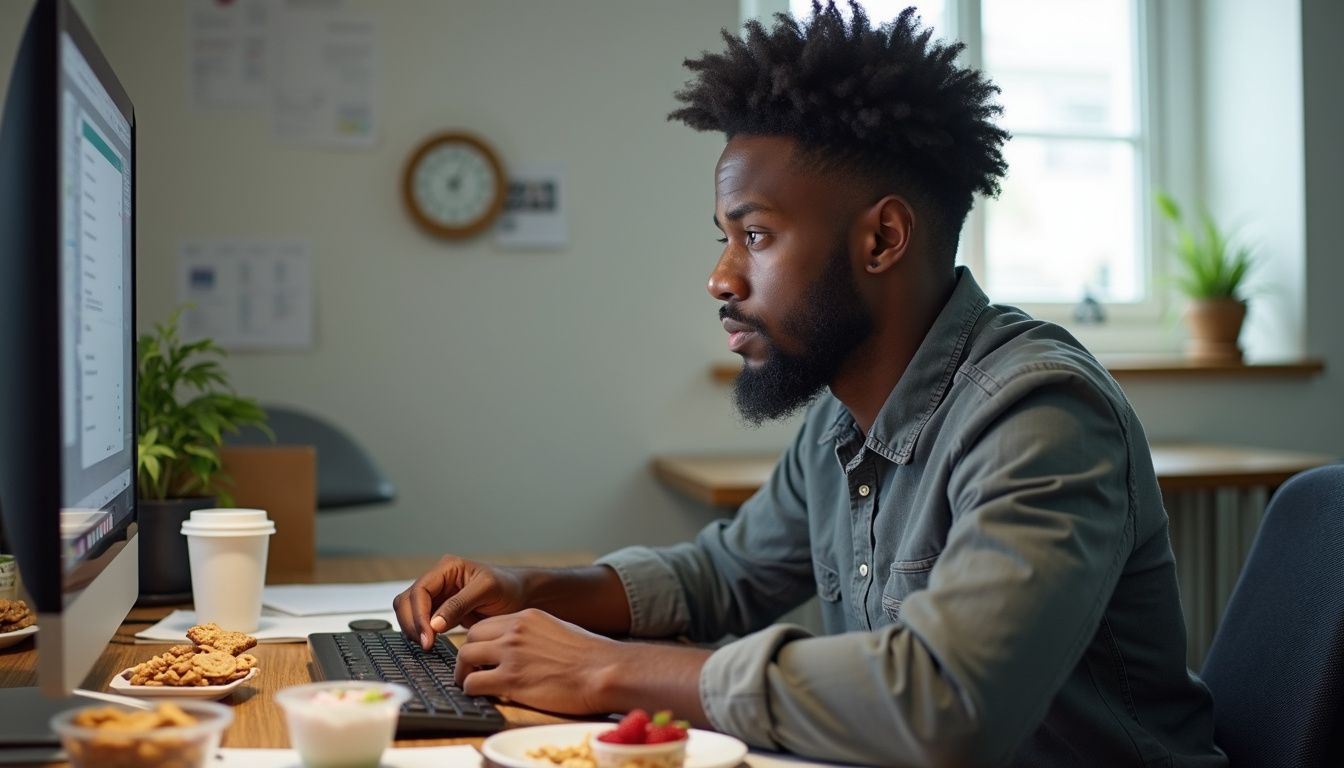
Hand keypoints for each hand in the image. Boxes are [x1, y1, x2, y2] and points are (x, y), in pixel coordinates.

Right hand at [393, 555, 527, 649]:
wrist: (522, 597)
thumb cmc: (509, 588)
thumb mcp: (487, 591)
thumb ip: (459, 604)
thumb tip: (433, 624)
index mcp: (447, 568)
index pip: (420, 590)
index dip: (418, 614)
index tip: (428, 636)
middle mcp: (438, 580)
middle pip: (407, 601)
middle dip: (412, 623)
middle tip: (426, 645)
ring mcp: (438, 596)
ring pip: (409, 612)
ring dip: (414, 629)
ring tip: (428, 646)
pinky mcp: (440, 612)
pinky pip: (421, 621)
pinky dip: (421, 633)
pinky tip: (431, 644)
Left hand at [453, 608, 622, 714]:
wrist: (604, 671)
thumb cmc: (591, 656)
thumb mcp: (559, 630)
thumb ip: (535, 634)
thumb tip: (523, 647)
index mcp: (527, 617)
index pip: (487, 624)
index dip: (480, 641)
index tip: (480, 654)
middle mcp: (515, 631)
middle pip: (470, 637)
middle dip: (467, 655)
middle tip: (470, 669)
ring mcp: (511, 654)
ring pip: (465, 657)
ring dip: (464, 673)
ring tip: (471, 683)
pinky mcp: (510, 679)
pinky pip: (473, 683)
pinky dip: (472, 690)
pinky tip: (482, 694)